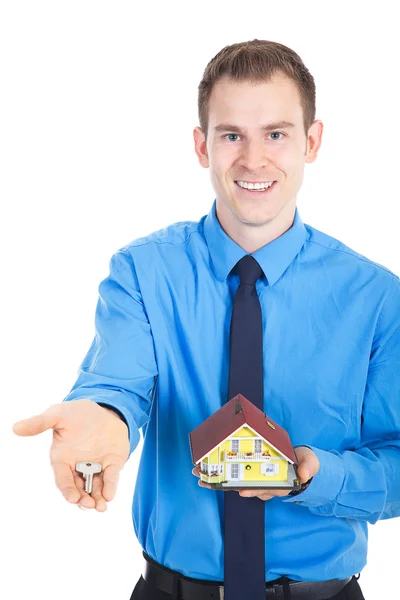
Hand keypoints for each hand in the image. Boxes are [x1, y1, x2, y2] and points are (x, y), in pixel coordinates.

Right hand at [12, 400, 129, 511]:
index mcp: (63, 459)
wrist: (101, 409)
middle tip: (88, 505)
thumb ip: (40, 423)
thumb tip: (16, 427)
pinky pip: (111, 477)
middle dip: (83, 499)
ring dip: (97, 498)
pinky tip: (110, 495)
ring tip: (100, 507)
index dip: (67, 490)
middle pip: (79, 488)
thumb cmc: (75, 414)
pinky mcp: (112, 463)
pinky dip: (111, 486)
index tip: (72, 498)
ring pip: (95, 488)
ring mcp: (96, 466)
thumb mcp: (58, 415)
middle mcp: (78, 467)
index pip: (63, 479)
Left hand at [192, 446, 319, 500]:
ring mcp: (256, 479)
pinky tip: (206, 472)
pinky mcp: (250, 472)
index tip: (242, 490)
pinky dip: (220, 474)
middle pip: (243, 487)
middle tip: (208, 482)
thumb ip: (308, 467)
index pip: (264, 489)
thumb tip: (303, 475)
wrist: (301, 460)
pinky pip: (233, 475)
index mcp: (278, 484)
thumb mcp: (310, 463)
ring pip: (234, 482)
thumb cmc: (304, 462)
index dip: (253, 490)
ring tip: (200, 476)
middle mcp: (265, 484)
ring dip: (216, 480)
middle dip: (225, 485)